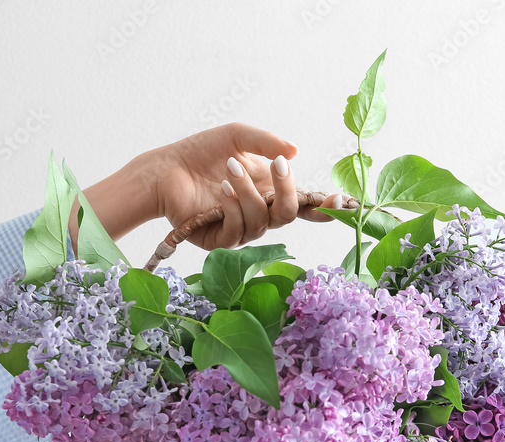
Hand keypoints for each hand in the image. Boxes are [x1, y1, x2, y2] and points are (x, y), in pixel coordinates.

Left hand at [144, 122, 340, 249]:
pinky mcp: (219, 241)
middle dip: (288, 190)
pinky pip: (237, 231)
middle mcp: (259, 214)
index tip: (339, 200)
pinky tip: (222, 188)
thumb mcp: (237, 137)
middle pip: (289, 215)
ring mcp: (240, 230)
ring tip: (230, 168)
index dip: (324, 207)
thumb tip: (295, 152)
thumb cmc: (200, 153)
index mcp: (270, 192)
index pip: (303, 205)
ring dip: (249, 192)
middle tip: (279, 165)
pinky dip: (233, 207)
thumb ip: (267, 142)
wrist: (166, 169)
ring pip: (262, 221)